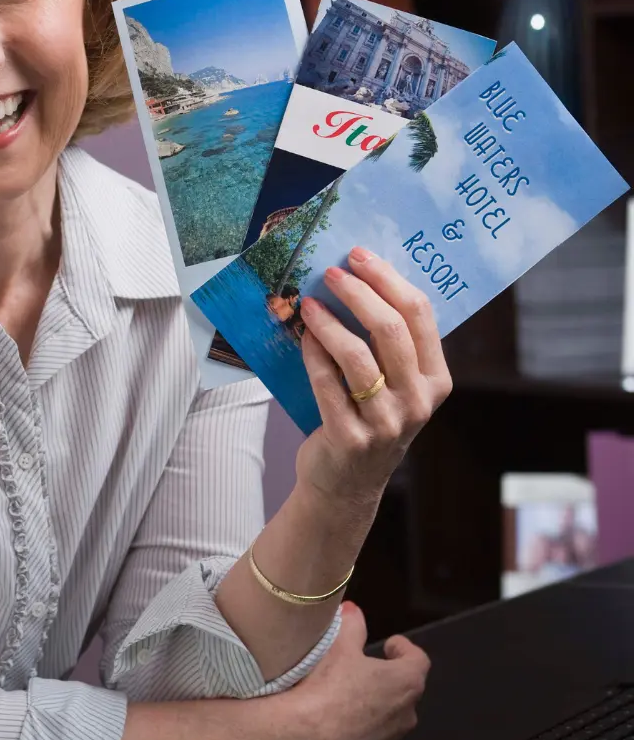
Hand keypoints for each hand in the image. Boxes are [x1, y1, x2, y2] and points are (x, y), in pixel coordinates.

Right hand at [256, 600, 429, 739]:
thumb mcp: (339, 647)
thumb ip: (351, 625)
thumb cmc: (332, 687)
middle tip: (364, 662)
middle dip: (388, 672)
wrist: (311, 736)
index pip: (419, 660)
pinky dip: (365, 716)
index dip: (404, 648)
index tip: (388, 643)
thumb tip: (353, 610)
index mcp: (406, 682)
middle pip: (406, 686)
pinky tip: (341, 709)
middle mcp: (408, 712)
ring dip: (377, 696)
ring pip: (392, 709)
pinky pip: (377, 727)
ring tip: (349, 685)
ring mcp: (394, 735)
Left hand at [295, 247, 452, 504]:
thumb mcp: (394, 384)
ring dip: (328, 323)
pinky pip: (326, 383)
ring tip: (308, 303)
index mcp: (436, 380)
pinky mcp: (350, 438)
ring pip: (357, 356)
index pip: (420, 315)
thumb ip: (387, 343)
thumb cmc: (367, 418)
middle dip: (358, 292)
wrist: (346, 484)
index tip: (359, 255)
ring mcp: (386, 423)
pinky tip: (303, 337)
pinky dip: (312, 354)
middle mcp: (418, 401)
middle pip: (391, 330)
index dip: (388, 279)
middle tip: (330, 272)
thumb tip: (357, 277)